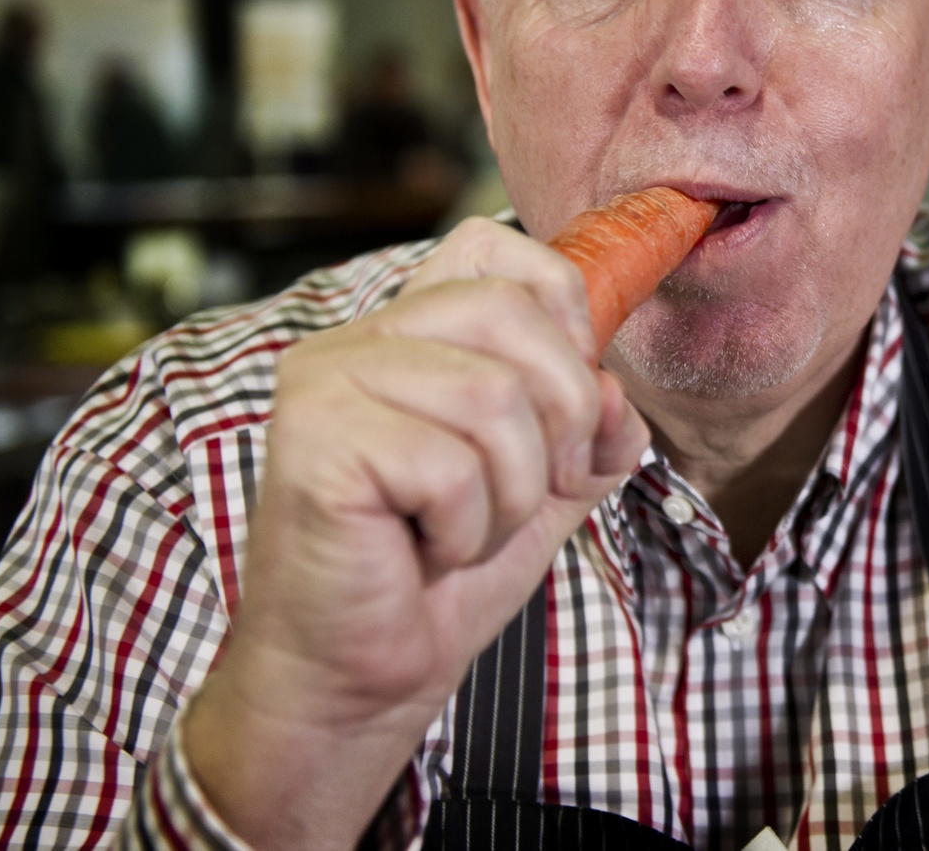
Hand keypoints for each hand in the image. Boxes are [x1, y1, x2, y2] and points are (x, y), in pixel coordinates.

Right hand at [182, 218, 649, 849]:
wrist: (357, 682)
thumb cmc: (439, 577)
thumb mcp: (543, 483)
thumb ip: (589, 424)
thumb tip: (615, 391)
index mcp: (405, 332)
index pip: (488, 246)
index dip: (559, 308)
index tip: (570, 395)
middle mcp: (354, 339)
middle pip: (508, 312)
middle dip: (561, 416)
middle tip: (531, 490)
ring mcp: (325, 383)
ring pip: (491, 394)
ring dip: (511, 491)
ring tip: (466, 531)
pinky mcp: (314, 442)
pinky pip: (449, 466)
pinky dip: (466, 530)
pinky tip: (424, 554)